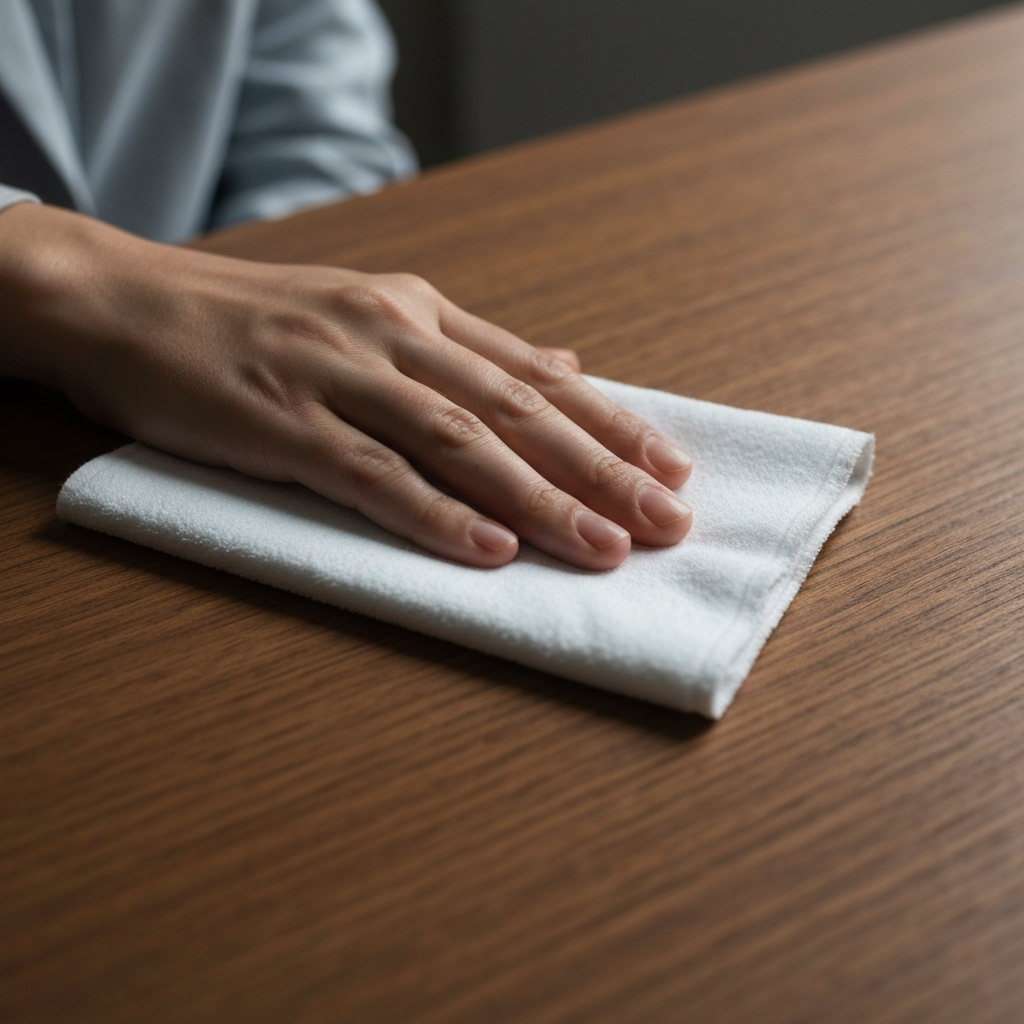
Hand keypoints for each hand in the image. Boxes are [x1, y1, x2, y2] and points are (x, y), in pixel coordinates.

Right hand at [0, 203, 691, 568]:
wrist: (123, 301)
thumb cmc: (251, 320)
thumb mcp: (370, 313)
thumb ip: (467, 349)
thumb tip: (561, 369)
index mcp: (419, 313)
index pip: (538, 374)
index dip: (612, 423)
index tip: (671, 466)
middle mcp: (392, 337)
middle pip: (518, 411)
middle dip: (602, 470)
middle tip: (670, 521)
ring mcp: (337, 379)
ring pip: (460, 443)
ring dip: (539, 500)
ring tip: (605, 548)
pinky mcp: (281, 424)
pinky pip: (370, 474)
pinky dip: (434, 514)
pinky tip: (488, 550)